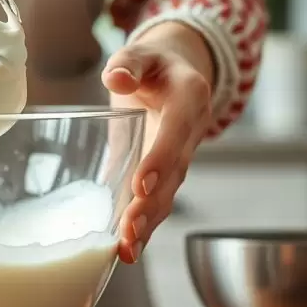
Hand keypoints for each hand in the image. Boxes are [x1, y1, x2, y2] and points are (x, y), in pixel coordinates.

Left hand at [102, 22, 214, 263]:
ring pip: (167, 195)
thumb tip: (116, 77)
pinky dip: (143, 227)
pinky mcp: (165, 174)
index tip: (141, 183)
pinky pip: (157, 202)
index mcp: (189, 99)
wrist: (177, 74)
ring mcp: (180, 157)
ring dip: (148, 224)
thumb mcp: (142, 53)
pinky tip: (125, 253)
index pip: (177, 132)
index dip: (160, 159)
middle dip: (152, 204)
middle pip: (174, 174)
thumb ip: (129, 62)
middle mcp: (190, 133)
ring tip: (127, 250)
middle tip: (130, 229)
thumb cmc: (153, 64)